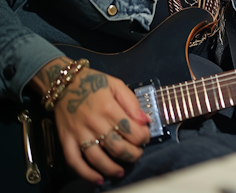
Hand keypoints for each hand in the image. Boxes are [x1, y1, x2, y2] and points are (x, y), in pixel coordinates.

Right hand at [30, 58, 150, 184]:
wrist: (64, 83)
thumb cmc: (94, 83)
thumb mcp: (117, 85)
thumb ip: (132, 103)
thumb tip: (145, 121)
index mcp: (109, 108)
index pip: (131, 131)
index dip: (143, 137)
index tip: (145, 137)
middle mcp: (94, 123)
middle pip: (117, 147)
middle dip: (132, 154)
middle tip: (137, 153)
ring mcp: (79, 134)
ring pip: (97, 158)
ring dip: (112, 168)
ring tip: (121, 171)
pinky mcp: (66, 140)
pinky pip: (74, 161)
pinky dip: (86, 174)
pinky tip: (98, 179)